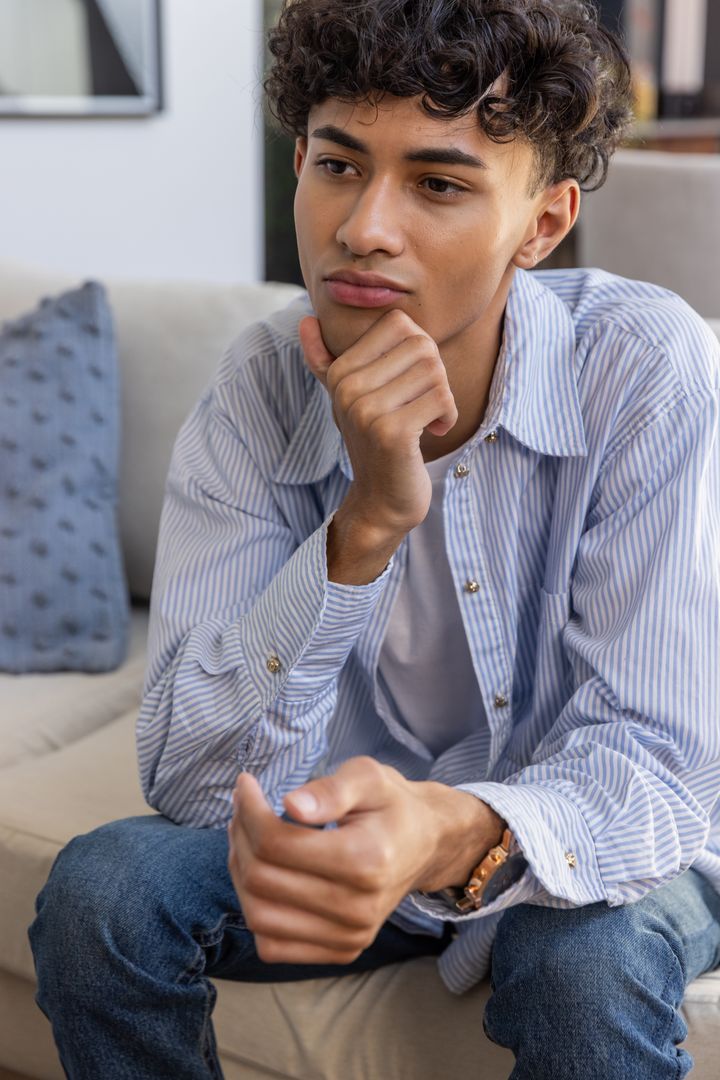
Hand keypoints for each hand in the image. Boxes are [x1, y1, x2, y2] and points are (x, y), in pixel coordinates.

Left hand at [227, 756, 503, 965]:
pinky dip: (255, 910)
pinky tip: (264, 875)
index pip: (276, 844)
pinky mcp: (342, 952)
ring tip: (247, 838)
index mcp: (366, 859)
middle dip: (240, 836)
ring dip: (240, 873)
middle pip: (262, 878)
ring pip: (258, 915)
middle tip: (243, 809)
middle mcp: (359, 908)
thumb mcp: (368, 777)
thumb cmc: (391, 805)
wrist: (425, 844)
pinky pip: (272, 946)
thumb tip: (290, 805)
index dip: (249, 811)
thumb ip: (330, 790)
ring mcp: (351, 936)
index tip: (246, 785)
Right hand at [299, 311, 457, 536]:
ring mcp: (367, 411)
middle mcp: (348, 388)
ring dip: (443, 399)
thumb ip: (325, 361)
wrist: (381, 501)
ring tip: (426, 420)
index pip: (400, 324)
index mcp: (341, 372)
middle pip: (422, 346)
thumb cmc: (374, 443)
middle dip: (435, 375)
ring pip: (435, 372)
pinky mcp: (391, 433)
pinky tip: (433, 432)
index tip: (410, 383)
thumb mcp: (346, 398)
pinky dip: (448, 416)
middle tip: (423, 404)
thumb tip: (306, 320)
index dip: (418, 350)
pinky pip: (441, 399)